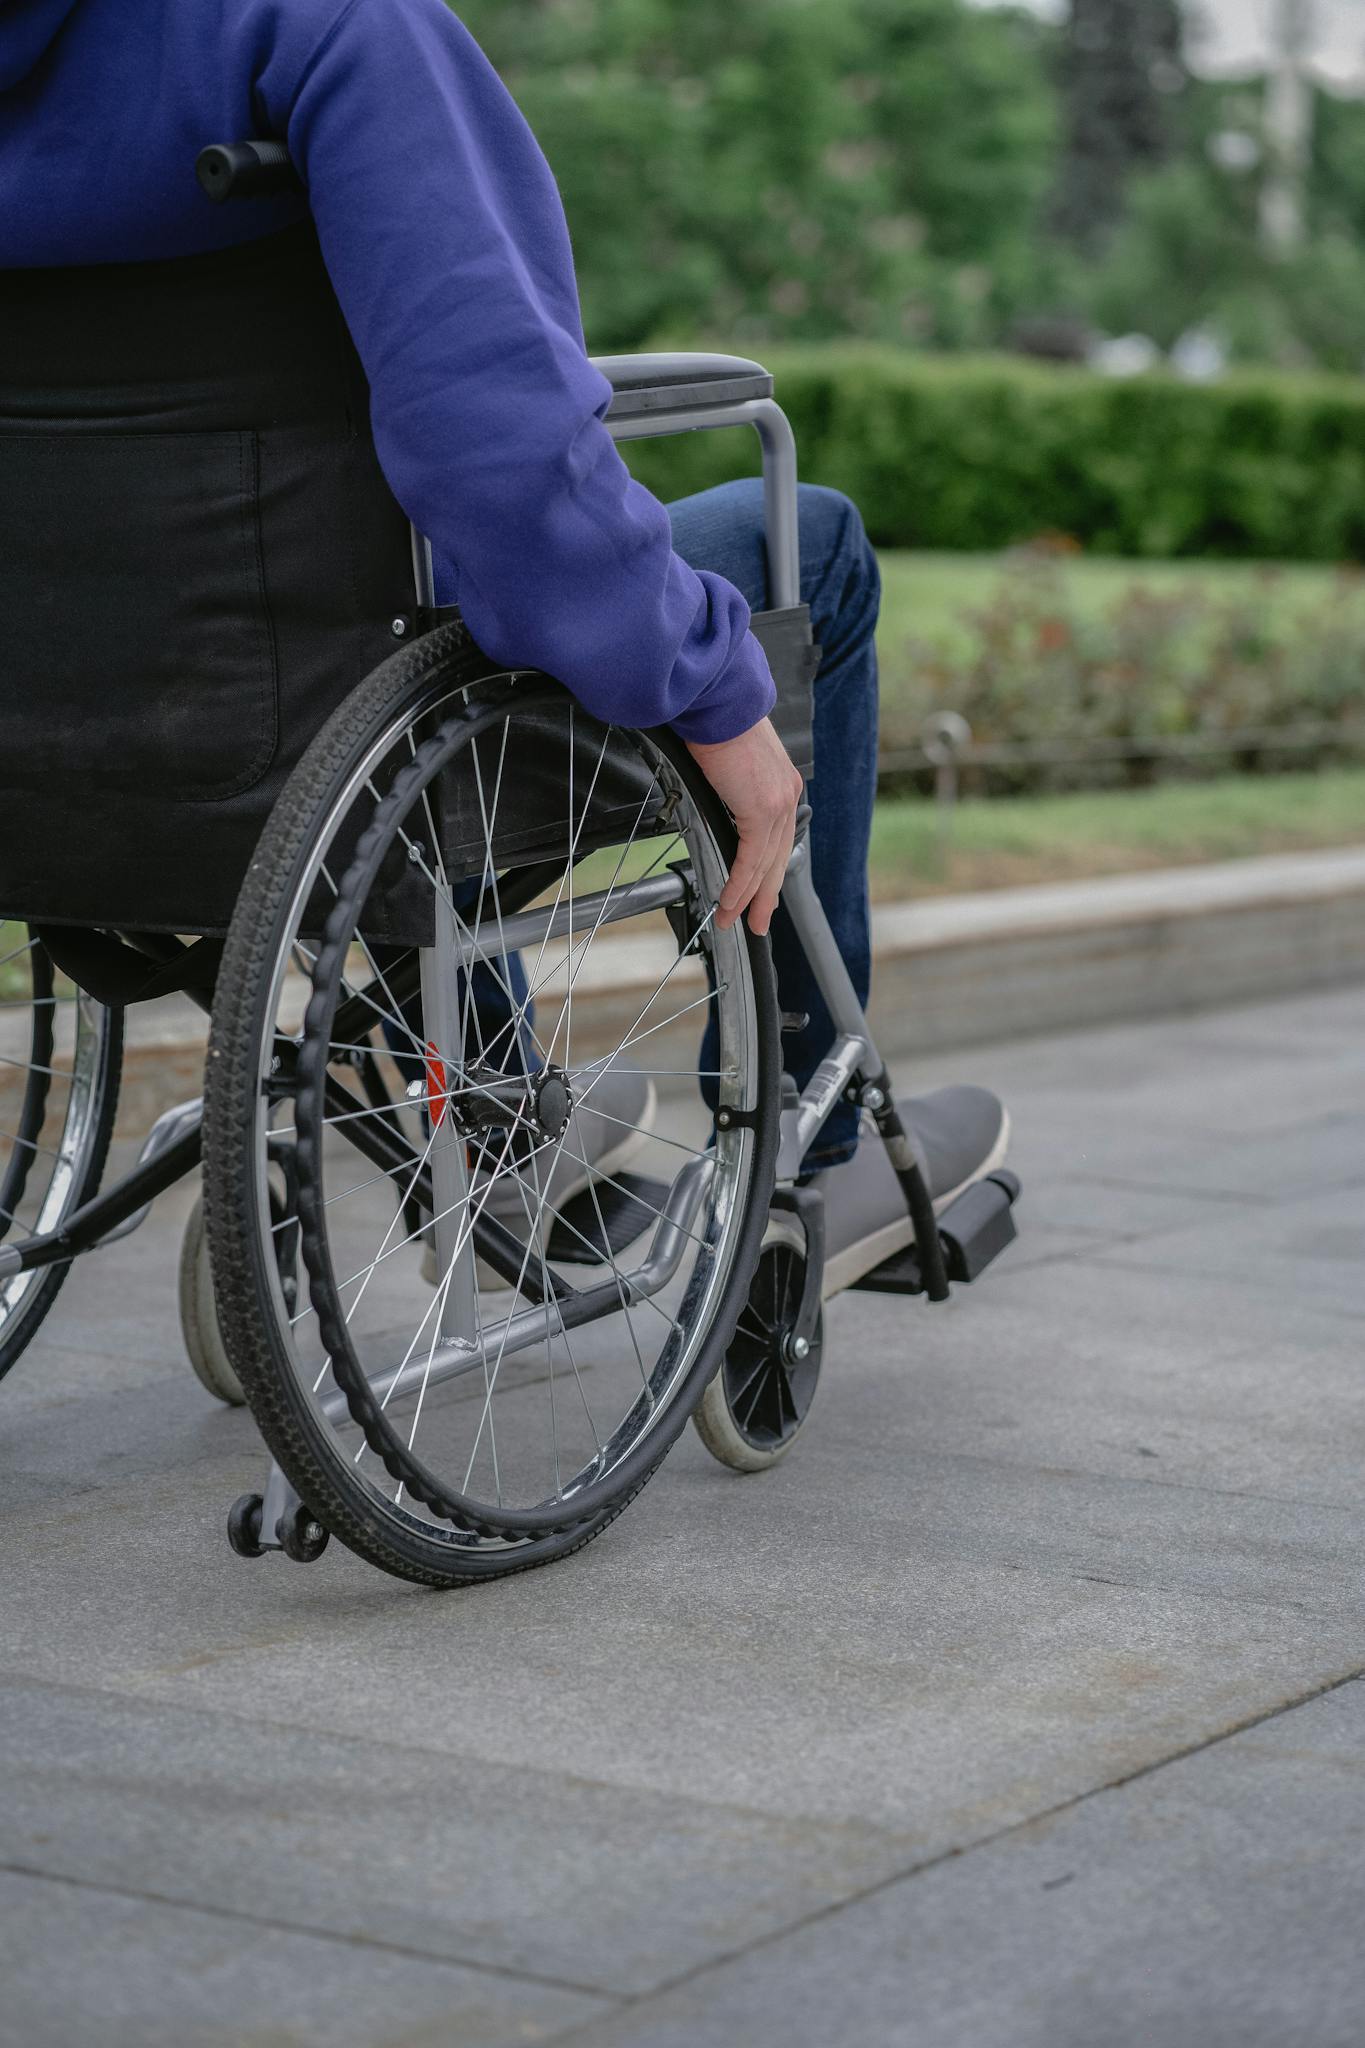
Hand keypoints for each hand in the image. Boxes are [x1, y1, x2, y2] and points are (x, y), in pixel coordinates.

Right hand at [685, 717, 803, 935]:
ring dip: (746, 897)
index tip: (758, 889)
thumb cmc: (713, 721)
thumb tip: (713, 799)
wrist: (717, 701)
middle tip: (755, 921)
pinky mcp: (762, 810)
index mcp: (782, 783)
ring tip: (732, 920)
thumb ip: (729, 786)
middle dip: (765, 894)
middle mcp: (787, 795)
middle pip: (777, 857)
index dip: (768, 869)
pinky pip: (751, 859)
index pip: (777, 837)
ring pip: (764, 864)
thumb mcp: (727, 760)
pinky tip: (728, 902)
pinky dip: (738, 884)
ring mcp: (778, 803)